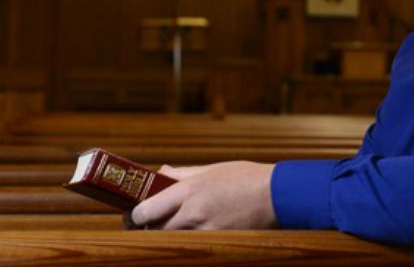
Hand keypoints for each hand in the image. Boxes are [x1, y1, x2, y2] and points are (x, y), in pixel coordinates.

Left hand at [127, 161, 276, 229]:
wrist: (277, 194)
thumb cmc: (246, 177)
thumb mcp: (213, 169)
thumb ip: (183, 174)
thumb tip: (161, 172)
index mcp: (189, 189)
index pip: (145, 211)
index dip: (136, 215)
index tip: (136, 214)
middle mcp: (193, 212)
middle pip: (155, 230)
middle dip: (150, 228)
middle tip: (151, 223)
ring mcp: (205, 230)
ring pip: (172, 241)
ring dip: (170, 235)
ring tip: (177, 226)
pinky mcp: (218, 242)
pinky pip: (193, 245)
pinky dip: (189, 241)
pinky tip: (196, 233)